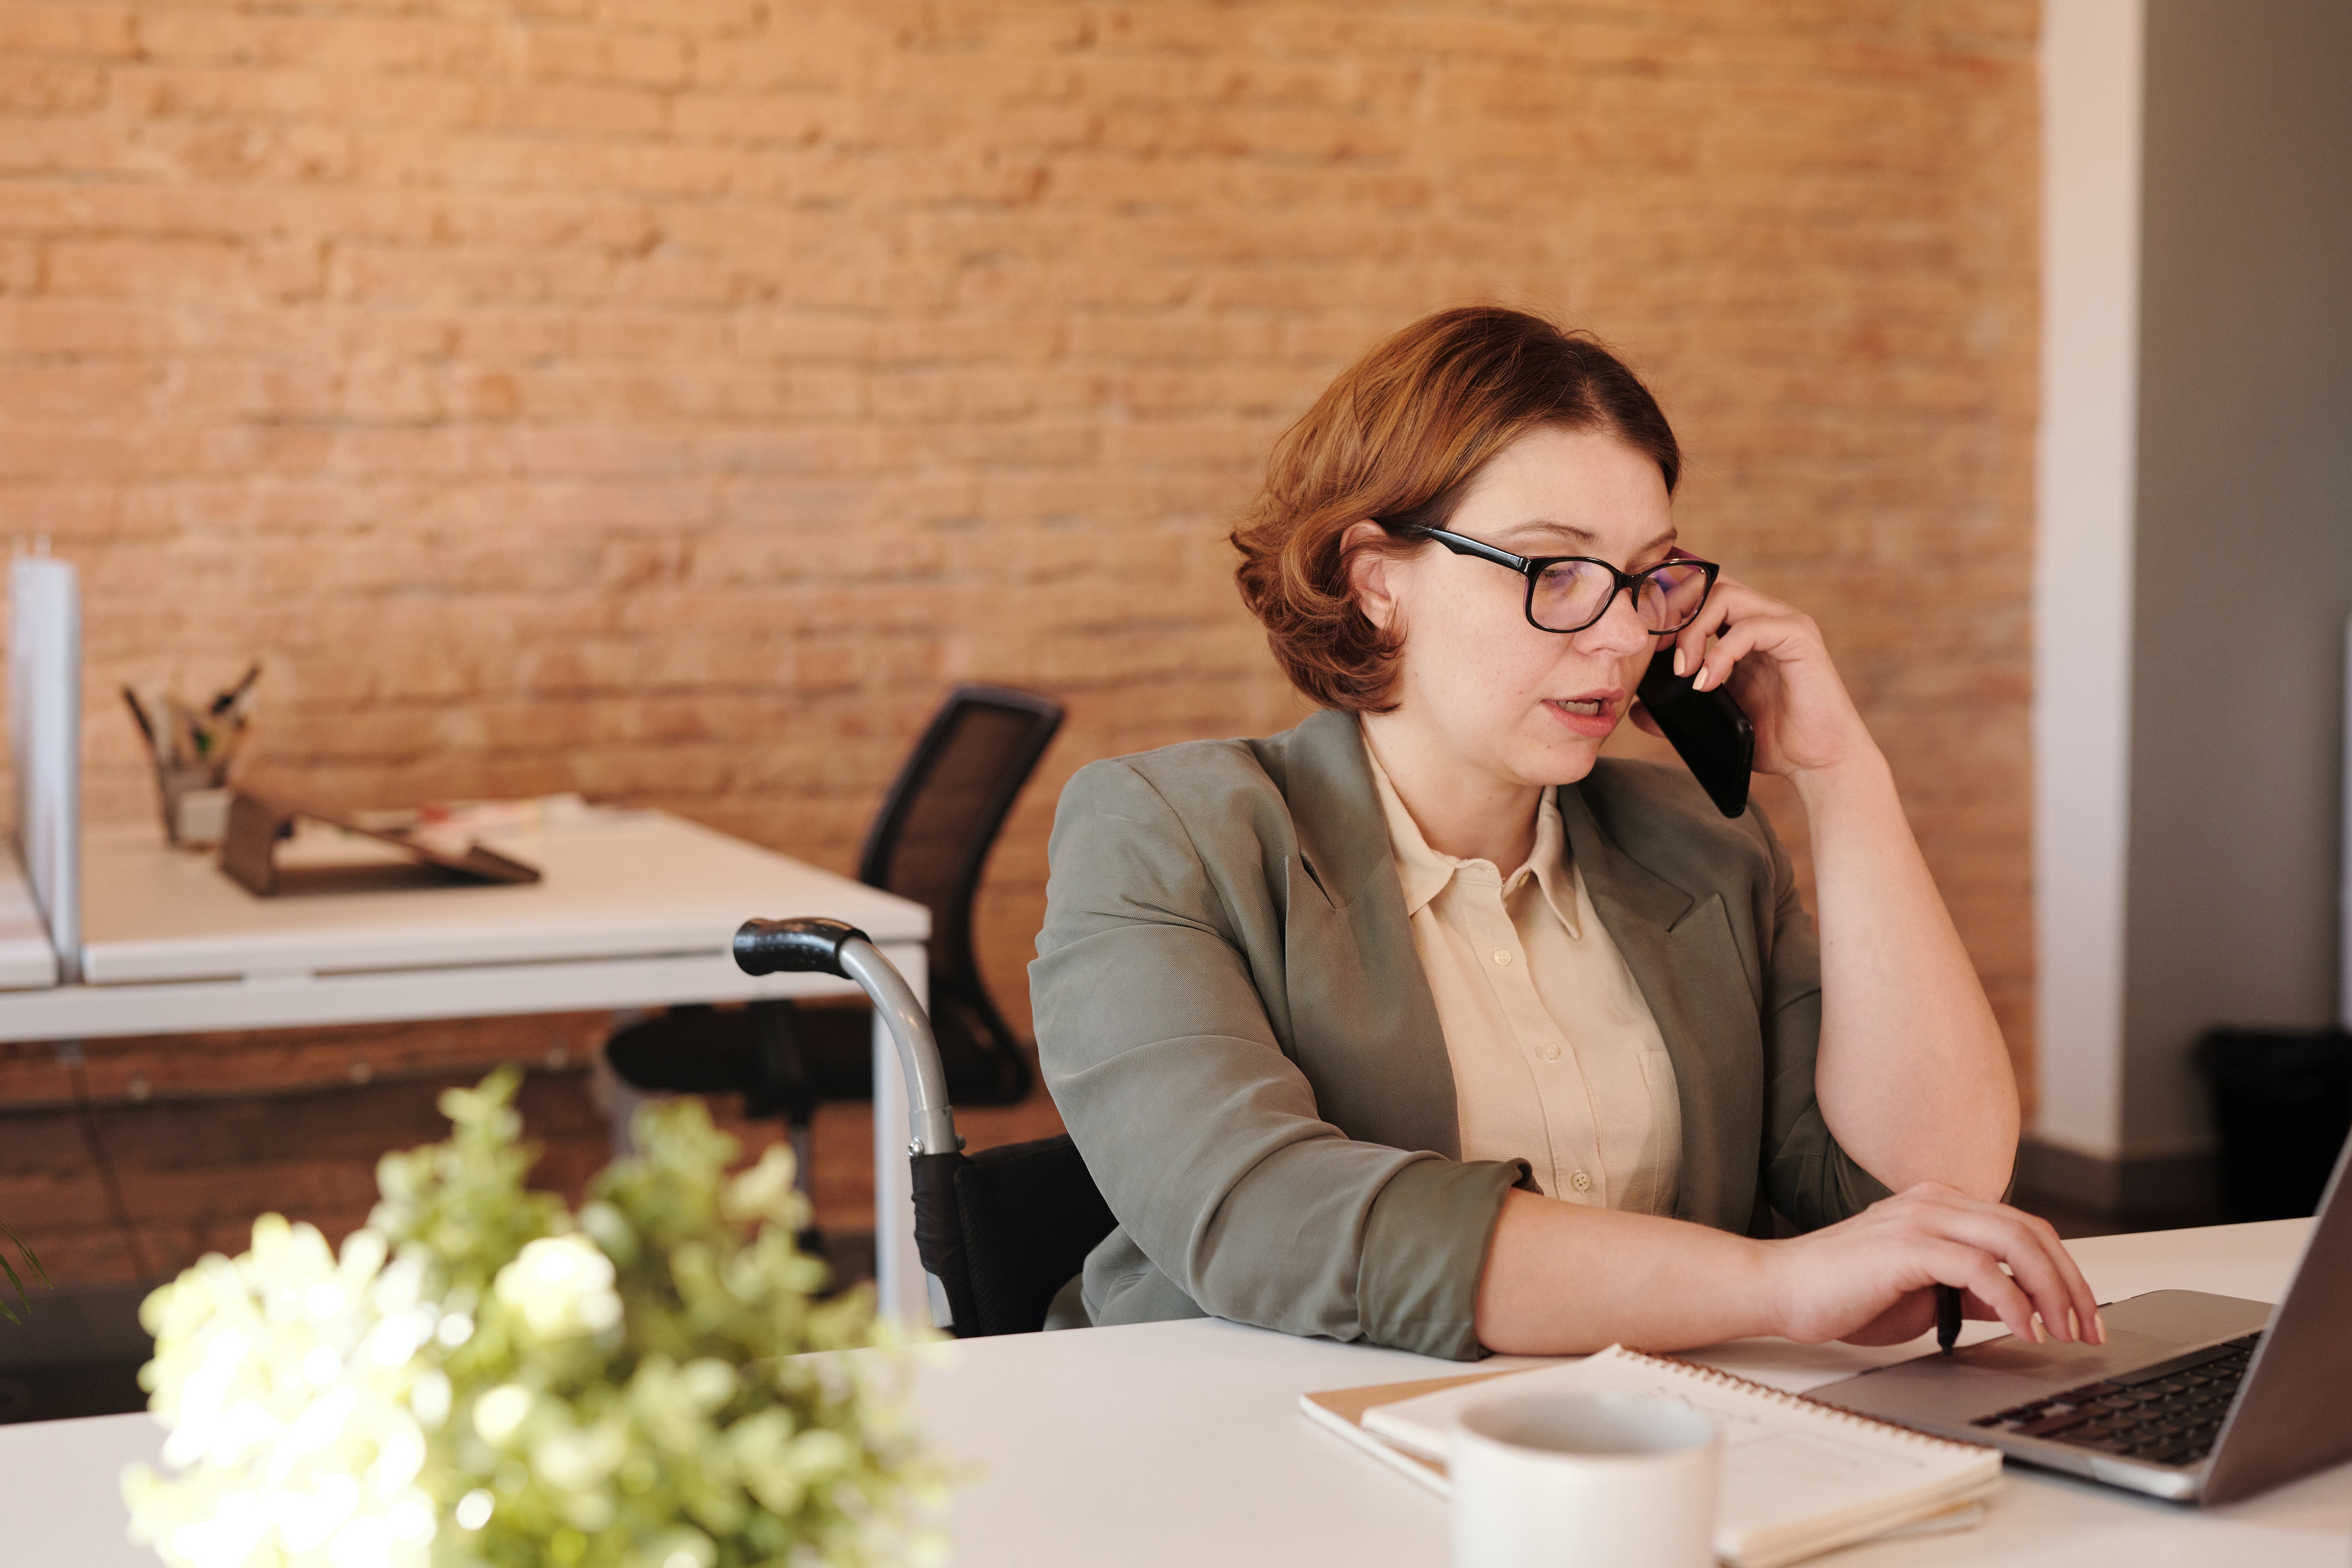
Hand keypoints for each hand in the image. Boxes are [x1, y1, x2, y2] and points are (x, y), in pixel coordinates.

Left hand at [1631, 573, 1871, 779]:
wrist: (1817, 762)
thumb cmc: (1771, 739)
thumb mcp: (1713, 720)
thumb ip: (1677, 709)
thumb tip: (1637, 709)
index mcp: (1743, 628)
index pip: (1700, 594)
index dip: (1667, 610)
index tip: (1644, 645)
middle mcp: (1764, 617)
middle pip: (1708, 584)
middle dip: (1674, 613)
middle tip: (1657, 653)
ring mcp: (1784, 623)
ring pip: (1725, 595)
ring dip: (1693, 630)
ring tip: (1682, 672)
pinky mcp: (1799, 637)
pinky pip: (1749, 628)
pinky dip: (1720, 653)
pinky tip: (1707, 683)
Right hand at [1760, 1183, 2103, 1348]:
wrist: (1780, 1289)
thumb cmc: (1841, 1292)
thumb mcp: (1922, 1294)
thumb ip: (1969, 1292)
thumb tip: (2017, 1308)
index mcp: (1939, 1206)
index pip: (2023, 1227)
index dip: (2063, 1271)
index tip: (2080, 1315)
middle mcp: (1934, 1202)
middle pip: (2031, 1230)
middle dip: (2071, 1282)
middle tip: (2087, 1327)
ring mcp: (1920, 1220)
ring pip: (2015, 1241)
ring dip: (2052, 1291)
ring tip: (2063, 1330)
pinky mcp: (1907, 1247)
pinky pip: (1981, 1268)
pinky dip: (2012, 1301)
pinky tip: (2023, 1329)